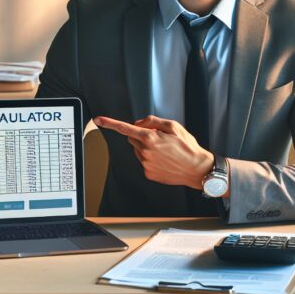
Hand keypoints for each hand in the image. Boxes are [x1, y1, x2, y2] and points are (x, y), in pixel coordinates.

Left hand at [93, 115, 213, 189]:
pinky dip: (151, 159)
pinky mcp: (148, 173)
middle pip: (133, 138)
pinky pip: (144, 162)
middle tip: (157, 137)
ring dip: (146, 147)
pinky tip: (164, 160)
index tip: (99, 120)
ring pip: (138, 150)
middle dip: (140, 135)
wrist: (196, 169)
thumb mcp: (174, 126)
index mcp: (150, 138)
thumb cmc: (187, 147)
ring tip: (165, 151)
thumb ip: (153, 121)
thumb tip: (139, 123)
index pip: (125, 128)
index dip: (110, 123)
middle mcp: (145, 151)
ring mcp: (146, 164)